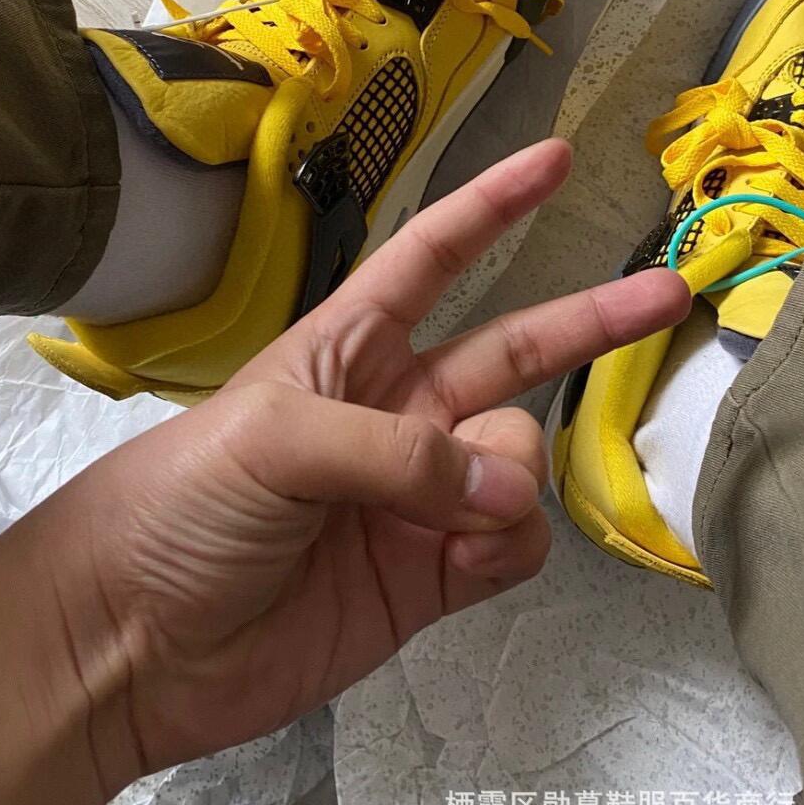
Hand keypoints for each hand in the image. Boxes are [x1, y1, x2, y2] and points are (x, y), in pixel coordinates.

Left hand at [63, 137, 688, 783]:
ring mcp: (421, 495)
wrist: (136, 644)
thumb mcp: (272, 436)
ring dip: (511, 476)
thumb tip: (505, 482)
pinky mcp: (433, 575)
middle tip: (668, 294)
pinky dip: (510, 545)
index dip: (493, 206)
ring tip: (462, 515)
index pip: (435, 256)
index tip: (556, 160)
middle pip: (515, 351)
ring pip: (519, 458)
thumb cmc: (179, 505)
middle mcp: (398, 409)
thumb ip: (399, 449)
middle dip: (590, 321)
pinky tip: (469, 558)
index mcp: (349, 347)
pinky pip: (514, 542)